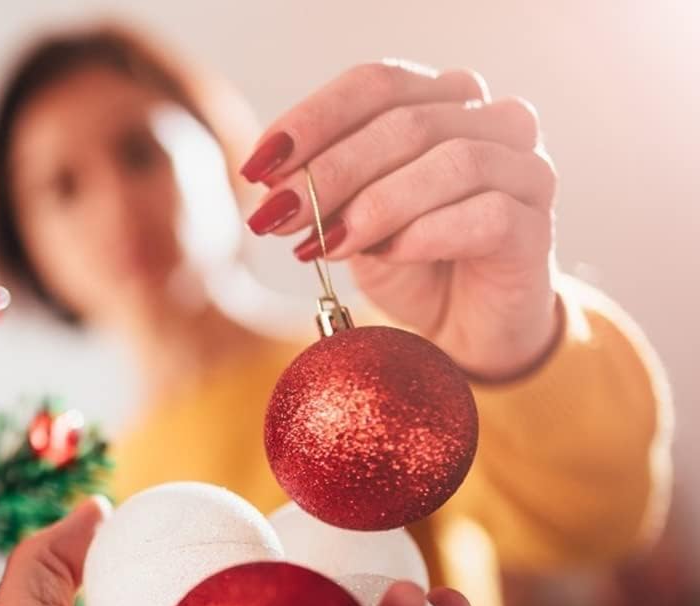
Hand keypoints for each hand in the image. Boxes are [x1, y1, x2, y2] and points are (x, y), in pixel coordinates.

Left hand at [241, 60, 559, 379]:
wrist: (468, 330)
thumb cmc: (414, 267)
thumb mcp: (353, 225)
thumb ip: (326, 196)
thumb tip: (271, 185)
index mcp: (442, 102)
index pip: (374, 84)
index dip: (312, 121)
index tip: (260, 167)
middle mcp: (491, 120)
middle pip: (404, 122)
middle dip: (329, 172)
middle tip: (277, 217)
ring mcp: (523, 169)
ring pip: (451, 161)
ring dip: (375, 204)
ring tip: (324, 244)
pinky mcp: (535, 226)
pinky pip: (485, 213)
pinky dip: (426, 233)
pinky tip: (387, 255)